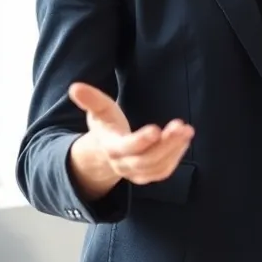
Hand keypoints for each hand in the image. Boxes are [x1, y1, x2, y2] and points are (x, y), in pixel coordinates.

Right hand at [67, 82, 192, 197]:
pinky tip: (184, 140)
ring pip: (156, 168)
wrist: (106, 152)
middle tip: (181, 127)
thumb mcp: (98, 111)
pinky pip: (163, 171)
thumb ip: (90, 99)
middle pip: (145, 161)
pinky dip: (175, 157)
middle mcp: (123, 164)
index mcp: (111, 147)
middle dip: (165, 145)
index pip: (125, 148)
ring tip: (187, 131)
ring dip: (174, 150)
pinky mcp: (148, 175)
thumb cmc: (106, 126)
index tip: (156, 129)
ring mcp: (136, 172)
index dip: (140, 141)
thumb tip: (74, 87)